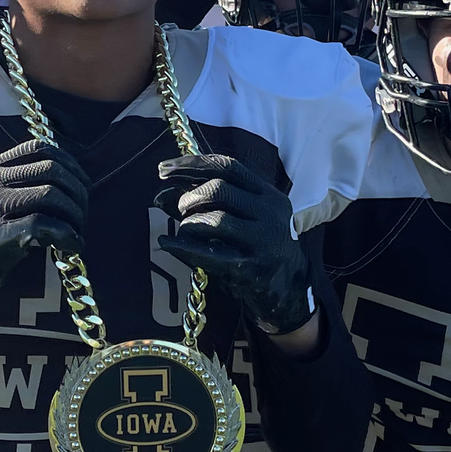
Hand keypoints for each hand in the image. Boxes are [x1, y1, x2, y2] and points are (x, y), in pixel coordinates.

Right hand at [0, 140, 90, 322]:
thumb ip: (10, 190)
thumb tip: (58, 188)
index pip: (37, 148)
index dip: (68, 163)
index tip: (81, 183)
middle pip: (51, 168)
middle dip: (77, 191)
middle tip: (82, 214)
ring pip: (52, 194)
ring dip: (75, 214)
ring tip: (78, 231)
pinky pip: (46, 225)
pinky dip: (68, 235)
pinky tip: (73, 246)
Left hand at [154, 154, 313, 334]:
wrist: (289, 287)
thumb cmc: (257, 245)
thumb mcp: (243, 217)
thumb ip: (207, 202)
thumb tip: (161, 195)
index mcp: (268, 194)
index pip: (228, 167)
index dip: (192, 164)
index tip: (163, 169)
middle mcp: (269, 213)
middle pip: (219, 189)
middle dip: (189, 196)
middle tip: (179, 208)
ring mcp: (262, 241)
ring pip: (215, 220)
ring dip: (188, 223)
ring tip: (184, 229)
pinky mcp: (250, 267)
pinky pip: (209, 253)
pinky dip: (182, 247)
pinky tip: (166, 243)